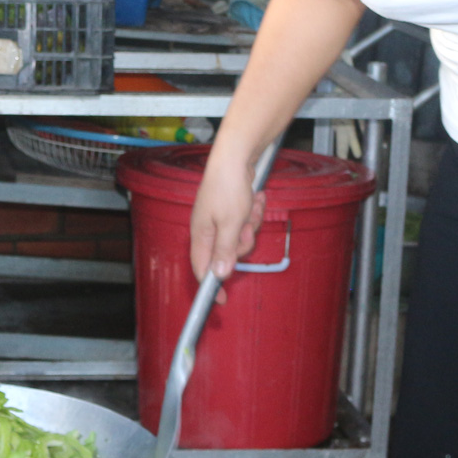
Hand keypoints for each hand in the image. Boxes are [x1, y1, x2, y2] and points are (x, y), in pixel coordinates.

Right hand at [189, 149, 267, 284]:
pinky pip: (244, 222)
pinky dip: (253, 213)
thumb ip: (225, 251)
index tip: (221, 301)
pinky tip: (257, 199)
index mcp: (201, 234)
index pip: (201, 268)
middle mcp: (207, 229)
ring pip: (239, 237)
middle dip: (242, 243)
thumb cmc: (228, 187)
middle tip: (247, 228)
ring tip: (253, 207)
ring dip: (251, 225)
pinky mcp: (230, 209)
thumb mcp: (231, 224)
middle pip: (226, 254)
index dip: (210, 286)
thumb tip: (219, 275)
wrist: (235, 155)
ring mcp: (218, 219)